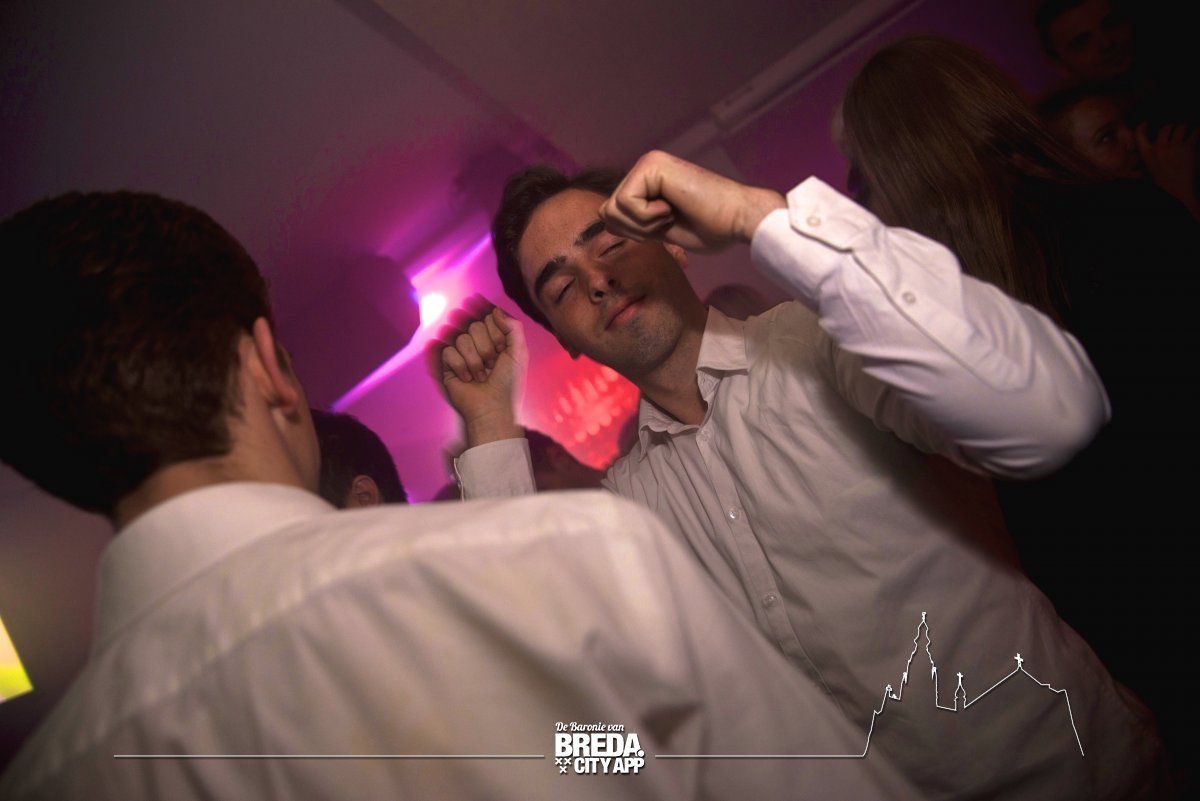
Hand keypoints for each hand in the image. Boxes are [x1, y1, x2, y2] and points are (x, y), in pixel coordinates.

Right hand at [426, 296, 527, 446]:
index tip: (502, 351)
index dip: (496, 334)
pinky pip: (448, 351)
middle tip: (492, 366)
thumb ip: (513, 327)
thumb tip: (494, 309)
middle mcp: (477, 341)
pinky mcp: (447, 364)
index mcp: (494, 336)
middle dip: (486, 349)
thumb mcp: (519, 353)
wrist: (494, 408)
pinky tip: (467, 379)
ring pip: (461, 338)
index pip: (489, 317)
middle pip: (474, 325)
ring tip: (481, 376)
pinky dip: (460, 367)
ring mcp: (461, 352)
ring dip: (475, 361)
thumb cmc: (509, 383)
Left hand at [599, 150, 785, 251]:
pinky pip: (625, 203)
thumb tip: (602, 215)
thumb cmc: (710, 228)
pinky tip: (672, 208)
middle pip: (608, 211)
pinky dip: (647, 216)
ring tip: (672, 214)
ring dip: (643, 224)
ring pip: (613, 208)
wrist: (737, 220)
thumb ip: (634, 222)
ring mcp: (648, 164)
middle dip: (636, 229)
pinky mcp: (651, 166)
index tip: (665, 228)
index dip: (634, 232)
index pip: (613, 213)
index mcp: (648, 182)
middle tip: (669, 222)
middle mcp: (645, 168)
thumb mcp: (661, 229)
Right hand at [1136, 122, 1199, 219]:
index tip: (1145, 123)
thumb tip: (1153, 146)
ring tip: (1188, 131)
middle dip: (1173, 126)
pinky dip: (1198, 131)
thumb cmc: (1164, 182)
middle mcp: (1160, 147)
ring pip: (1181, 126)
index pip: (1139, 134)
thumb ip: (1150, 156)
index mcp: (1147, 154)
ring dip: (1186, 127)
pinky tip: (1198, 132)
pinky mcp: (1188, 148)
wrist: (1177, 191)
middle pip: (1166, 126)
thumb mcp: (1150, 169)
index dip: (1142, 126)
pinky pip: (1195, 133)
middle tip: (1177, 129)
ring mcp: (1174, 146)